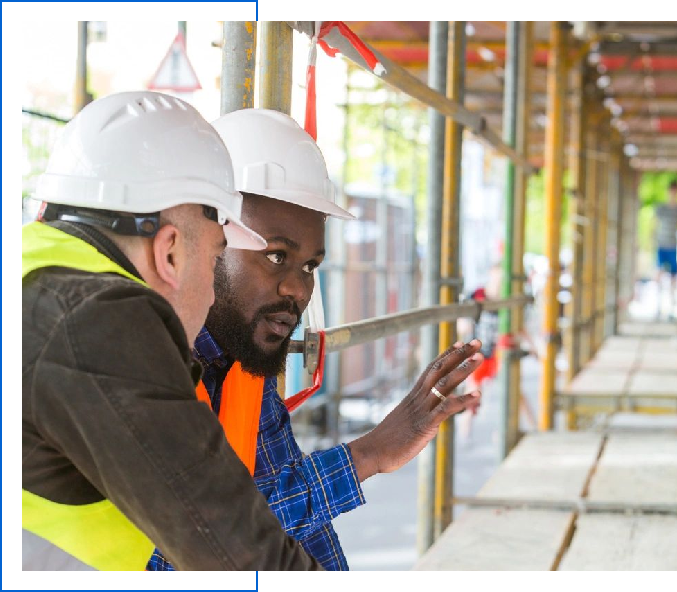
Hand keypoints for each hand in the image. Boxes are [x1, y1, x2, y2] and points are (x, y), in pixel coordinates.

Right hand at [347, 340, 483, 481]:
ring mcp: (421, 410)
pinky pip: (446, 409)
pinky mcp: (424, 425)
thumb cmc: (386, 441)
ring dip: (463, 370)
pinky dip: (462, 400)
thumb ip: (416, 415)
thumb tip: (425, 418)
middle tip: (477, 341)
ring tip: (479, 357)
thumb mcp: (404, 422)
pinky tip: (478, 394)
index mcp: (413, 396)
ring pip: (444, 383)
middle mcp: (418, 398)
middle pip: (440, 369)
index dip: (446, 355)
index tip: (460, 343)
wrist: (371, 451)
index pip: (431, 369)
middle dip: (459, 354)